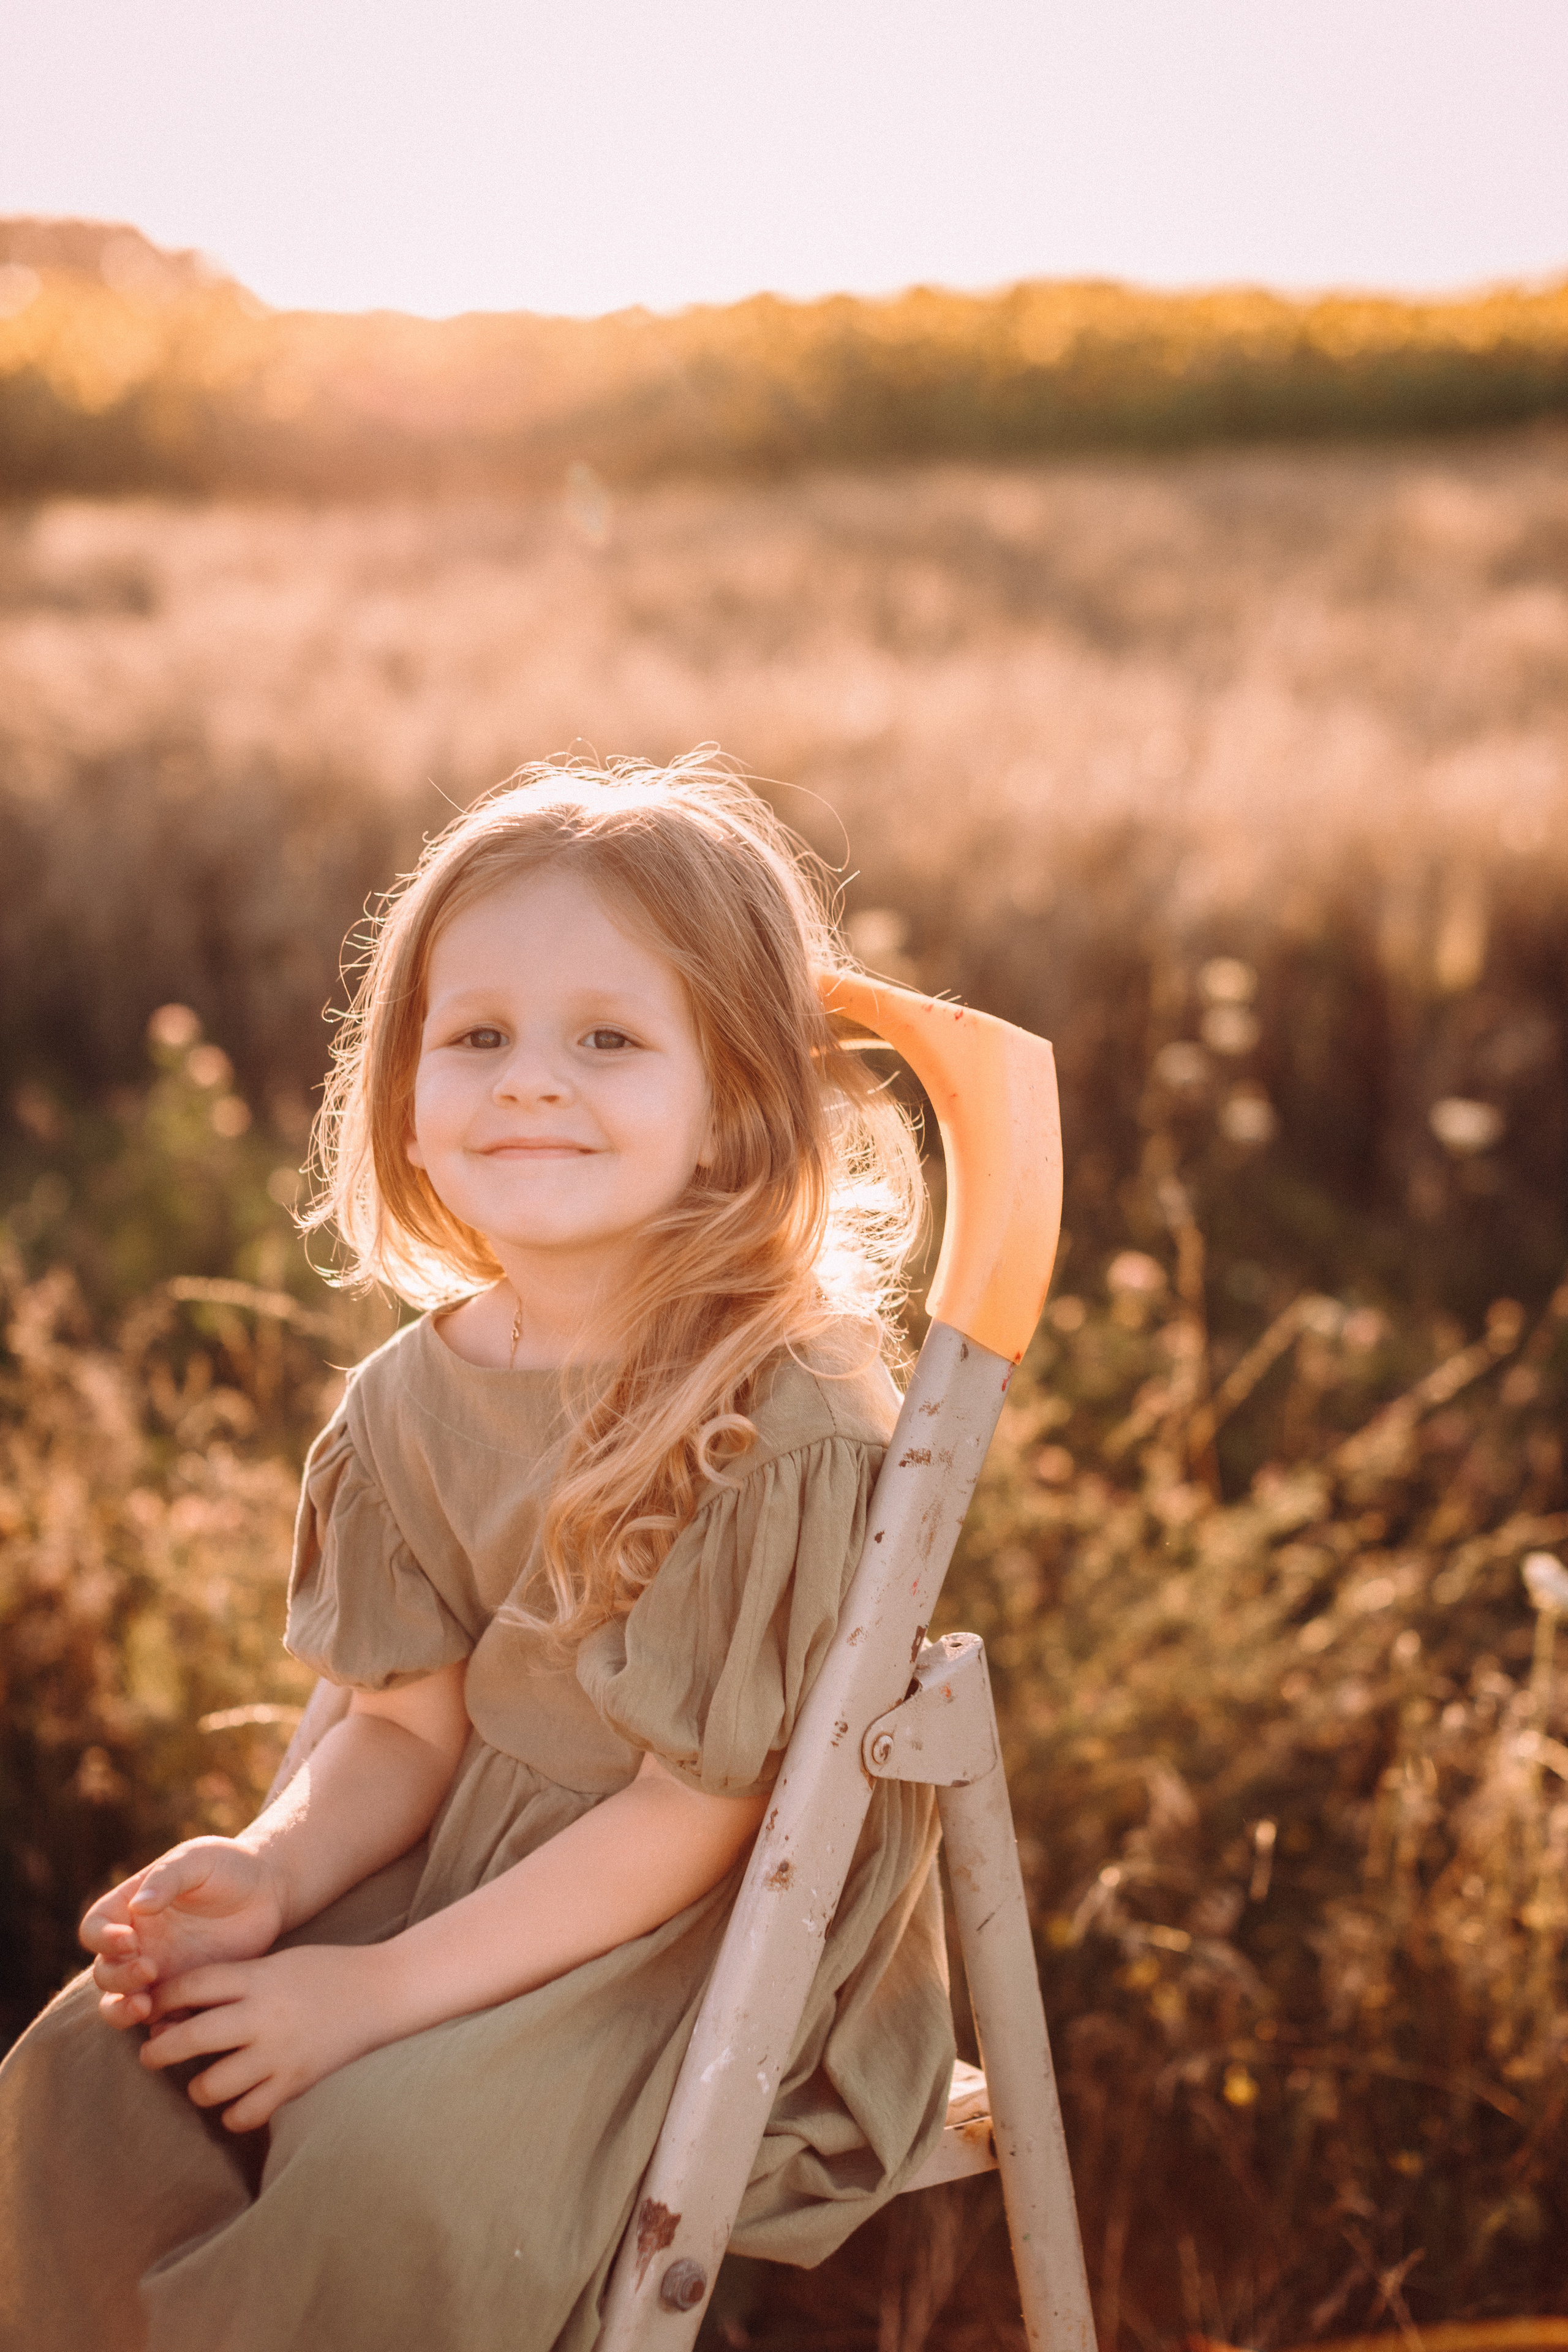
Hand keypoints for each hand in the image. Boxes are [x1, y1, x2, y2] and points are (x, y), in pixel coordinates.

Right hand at [81, 1838, 285, 2026]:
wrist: (268, 1891)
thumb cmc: (228, 1866)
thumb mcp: (197, 1860)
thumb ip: (167, 1878)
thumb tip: (137, 1906)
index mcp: (129, 1907)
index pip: (95, 1928)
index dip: (102, 1938)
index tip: (130, 1939)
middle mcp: (137, 1944)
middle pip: (104, 1971)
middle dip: (117, 1977)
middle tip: (149, 1970)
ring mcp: (157, 1972)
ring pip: (119, 2002)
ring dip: (123, 2010)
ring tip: (146, 2007)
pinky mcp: (182, 1994)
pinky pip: (160, 2021)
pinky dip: (159, 2029)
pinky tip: (174, 2028)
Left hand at [138, 1945, 397, 2129]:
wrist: (383, 1990)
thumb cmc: (323, 1971)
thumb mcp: (276, 1963)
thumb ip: (232, 1983)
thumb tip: (176, 2011)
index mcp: (258, 1977)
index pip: (189, 1987)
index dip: (161, 2000)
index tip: (151, 2010)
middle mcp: (264, 2015)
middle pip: (188, 2038)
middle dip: (158, 2051)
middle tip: (152, 2055)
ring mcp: (280, 2053)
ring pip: (209, 2086)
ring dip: (197, 2087)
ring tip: (202, 2081)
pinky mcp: (296, 2083)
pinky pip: (245, 2114)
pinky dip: (233, 2114)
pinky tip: (238, 2102)